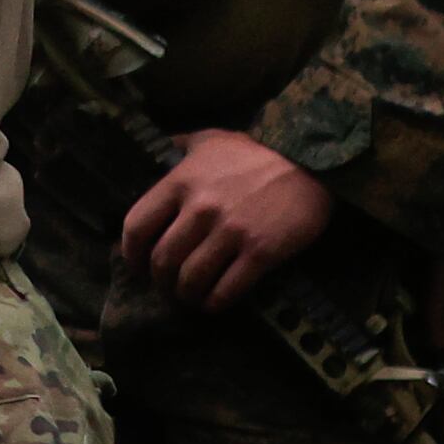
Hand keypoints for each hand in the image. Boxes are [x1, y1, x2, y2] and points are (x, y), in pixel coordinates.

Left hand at [119, 127, 335, 311]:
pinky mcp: (260, 252)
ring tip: (190, 298)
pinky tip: (214, 303)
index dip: (131, 255)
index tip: (138, 266)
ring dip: (186, 296)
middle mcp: (200, 209)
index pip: (136, 227)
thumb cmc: (258, 152)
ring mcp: (230, 232)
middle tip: (168, 288)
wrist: (312, 163)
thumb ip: (182, 146)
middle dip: (161, 282)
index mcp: (180, 182)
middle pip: (162, 261)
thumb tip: (160, 148)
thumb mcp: (213, 139)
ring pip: (191, 280)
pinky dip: (214, 303)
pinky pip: (226, 290)